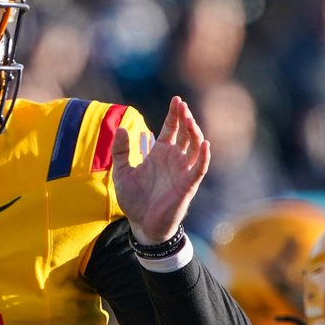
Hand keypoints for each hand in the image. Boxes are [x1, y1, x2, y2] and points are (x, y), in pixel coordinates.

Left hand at [112, 96, 210, 243]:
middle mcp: (174, 159)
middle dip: (185, 118)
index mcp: (160, 153)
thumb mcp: (122, 172)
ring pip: (195, 146)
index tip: (176, 100)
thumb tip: (121, 128)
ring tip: (189, 119)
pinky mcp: (188, 184)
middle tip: (182, 105)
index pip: (171, 128)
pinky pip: (200, 168)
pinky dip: (204, 156)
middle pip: (185, 133)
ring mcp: (183, 171)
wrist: (142, 224)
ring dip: (194, 132)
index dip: (174, 114)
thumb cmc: (134, 199)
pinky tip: (204, 144)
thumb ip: (121, 151)